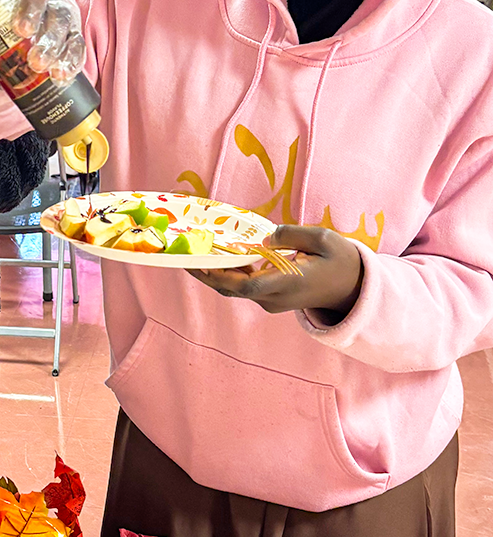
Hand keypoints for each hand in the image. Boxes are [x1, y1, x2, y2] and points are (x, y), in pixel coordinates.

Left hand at [189, 225, 363, 321]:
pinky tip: (216, 254)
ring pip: (235, 288)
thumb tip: (266, 237)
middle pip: (232, 288)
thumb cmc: (341, 260)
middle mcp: (275, 297)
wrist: (353, 288)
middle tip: (183, 253)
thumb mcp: (324, 239)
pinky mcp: (271, 297)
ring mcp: (271, 301)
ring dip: (214, 271)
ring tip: (194, 250)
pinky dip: (228, 272)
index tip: (202, 261)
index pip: (249, 284)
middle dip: (206, 272)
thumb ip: (293, 235)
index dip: (222, 274)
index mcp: (289, 284)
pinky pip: (243, 286)